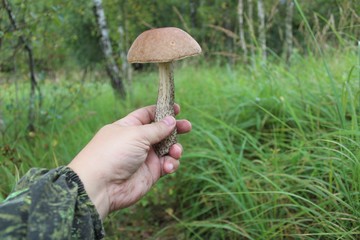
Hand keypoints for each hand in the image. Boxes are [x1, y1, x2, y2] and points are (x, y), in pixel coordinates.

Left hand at [68, 104, 190, 218]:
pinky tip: (168, 166)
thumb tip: (171, 120)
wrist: (101, 186)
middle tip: (187, 127)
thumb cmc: (113, 153)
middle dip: (175, 129)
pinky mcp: (151, 173)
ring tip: (175, 152)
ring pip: (167, 149)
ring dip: (175, 148)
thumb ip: (157, 128)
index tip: (178, 108)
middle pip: (161, 132)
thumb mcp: (136, 134)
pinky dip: (171, 164)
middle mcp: (137, 141)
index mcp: (129, 127)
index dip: (162, 111)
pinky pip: (167, 165)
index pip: (148, 115)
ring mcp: (145, 158)